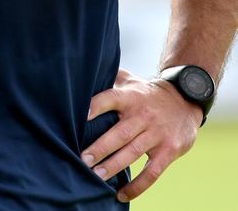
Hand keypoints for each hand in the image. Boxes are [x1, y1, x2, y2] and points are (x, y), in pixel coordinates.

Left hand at [81, 67, 201, 202]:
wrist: (185, 100)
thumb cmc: (148, 93)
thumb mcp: (131, 81)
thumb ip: (110, 78)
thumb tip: (84, 73)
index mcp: (130, 97)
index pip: (111, 98)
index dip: (96, 106)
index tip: (82, 116)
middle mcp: (143, 115)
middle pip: (119, 133)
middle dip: (100, 148)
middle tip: (83, 160)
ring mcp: (156, 134)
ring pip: (132, 153)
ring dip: (113, 166)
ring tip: (95, 176)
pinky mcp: (168, 151)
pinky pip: (151, 172)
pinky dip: (137, 186)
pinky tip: (122, 194)